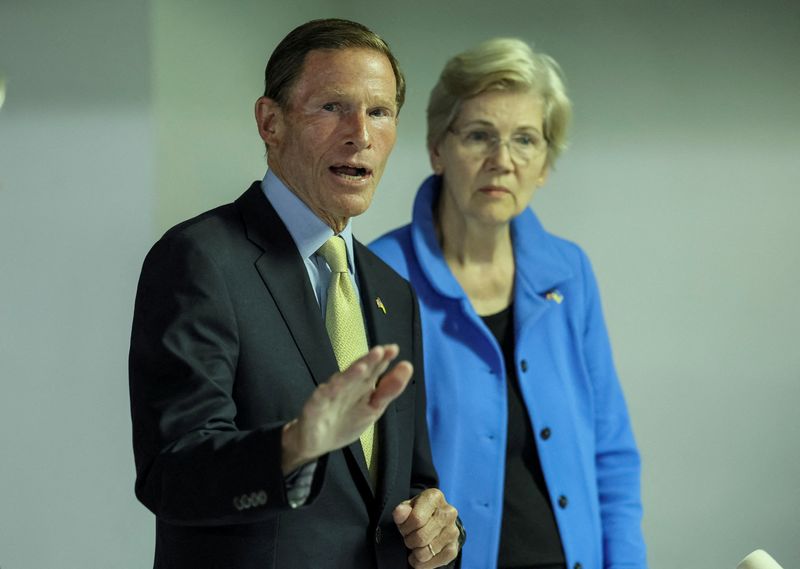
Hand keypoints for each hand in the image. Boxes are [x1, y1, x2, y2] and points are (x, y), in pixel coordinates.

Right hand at [281, 344, 411, 472]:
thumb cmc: (345, 422)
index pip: (374, 369)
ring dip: (350, 374)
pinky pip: (322, 397)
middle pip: (358, 371)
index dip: (383, 359)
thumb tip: (407, 366)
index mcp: (362, 386)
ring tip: (362, 366)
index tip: (394, 349)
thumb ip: (389, 389)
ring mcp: (330, 395)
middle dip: (368, 361)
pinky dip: (329, 391)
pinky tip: (335, 385)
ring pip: (341, 382)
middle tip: (380, 351)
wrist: (316, 443)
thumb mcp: (373, 408)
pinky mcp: (315, 406)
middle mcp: (346, 386)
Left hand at [393, 488, 459, 568]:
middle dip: (409, 541)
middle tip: (409, 537)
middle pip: (421, 538)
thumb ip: (402, 510)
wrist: (436, 521)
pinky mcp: (454, 548)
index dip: (405, 527)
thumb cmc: (419, 512)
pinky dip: (422, 563)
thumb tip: (400, 513)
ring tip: (416, 544)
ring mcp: (453, 532)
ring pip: (425, 553)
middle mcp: (448, 513)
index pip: (416, 519)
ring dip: (415, 552)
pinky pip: (433, 563)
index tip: (404, 527)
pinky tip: (421, 555)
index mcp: (435, 497)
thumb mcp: (408, 507)